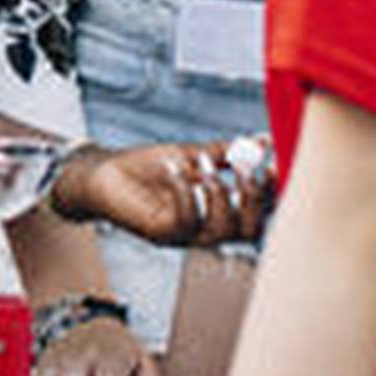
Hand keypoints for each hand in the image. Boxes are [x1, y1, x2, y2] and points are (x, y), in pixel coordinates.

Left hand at [55, 141, 269, 247]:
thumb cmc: (143, 169)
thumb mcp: (191, 155)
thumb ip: (226, 152)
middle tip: (247, 170)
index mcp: (217, 213)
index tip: (275, 167)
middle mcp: (205, 229)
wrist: (101, 174)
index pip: (260, 215)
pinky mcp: (160, 233)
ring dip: (220, 193)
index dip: (273, 196)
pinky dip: (187, 192)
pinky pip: (186, 220)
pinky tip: (178, 170)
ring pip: (221, 231)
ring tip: (206, 165)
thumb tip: (262, 140)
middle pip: (250, 231)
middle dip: (255, 200)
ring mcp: (183, 235)